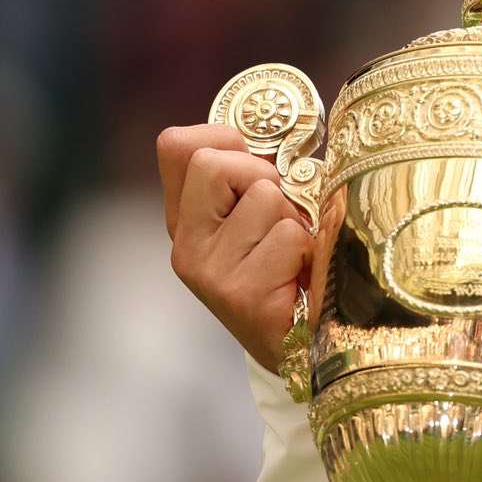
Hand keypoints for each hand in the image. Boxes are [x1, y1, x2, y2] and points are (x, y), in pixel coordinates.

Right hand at [157, 124, 313, 372]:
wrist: (301, 348)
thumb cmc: (290, 272)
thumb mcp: (263, 217)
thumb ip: (255, 177)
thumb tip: (279, 134)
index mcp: (186, 218)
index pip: (176, 145)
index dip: (224, 139)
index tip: (255, 164)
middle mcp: (185, 244)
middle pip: (213, 163)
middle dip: (263, 176)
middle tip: (282, 215)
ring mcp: (208, 270)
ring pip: (263, 197)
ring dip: (293, 219)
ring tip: (294, 254)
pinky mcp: (240, 294)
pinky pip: (287, 237)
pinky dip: (306, 251)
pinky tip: (300, 278)